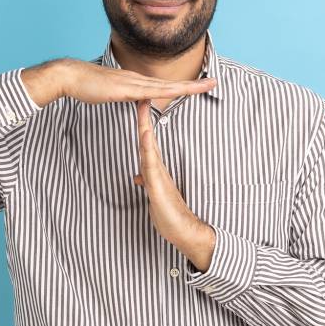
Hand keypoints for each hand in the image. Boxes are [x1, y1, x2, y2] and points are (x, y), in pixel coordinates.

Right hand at [22, 58, 216, 106]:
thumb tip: (135, 99)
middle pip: (172, 84)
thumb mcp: (111, 93)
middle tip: (216, 82)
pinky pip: (150, 92)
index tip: (201, 84)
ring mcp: (133, 83)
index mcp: (136, 82)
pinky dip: (166, 92)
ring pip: (166, 87)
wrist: (71, 76)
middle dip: (195, 84)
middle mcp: (138, 80)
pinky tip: (178, 92)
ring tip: (206, 85)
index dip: (184, 85)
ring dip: (188, 87)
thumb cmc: (87, 86)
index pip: (165, 85)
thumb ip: (125, 95)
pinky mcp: (125, 89)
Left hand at [133, 98, 215, 271]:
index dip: (142, 123)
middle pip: (147, 138)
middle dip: (144, 117)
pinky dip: (147, 149)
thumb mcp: (153, 196)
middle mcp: (157, 169)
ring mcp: (159, 176)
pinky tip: (145, 136)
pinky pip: (151, 165)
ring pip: (149, 147)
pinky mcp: (159, 187)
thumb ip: (147, 183)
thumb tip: (138, 176)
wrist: (186, 231)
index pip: (146, 142)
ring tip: (142, 106)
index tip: (140, 105)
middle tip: (142, 94)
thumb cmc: (169, 215)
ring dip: (145, 126)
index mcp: (154, 170)